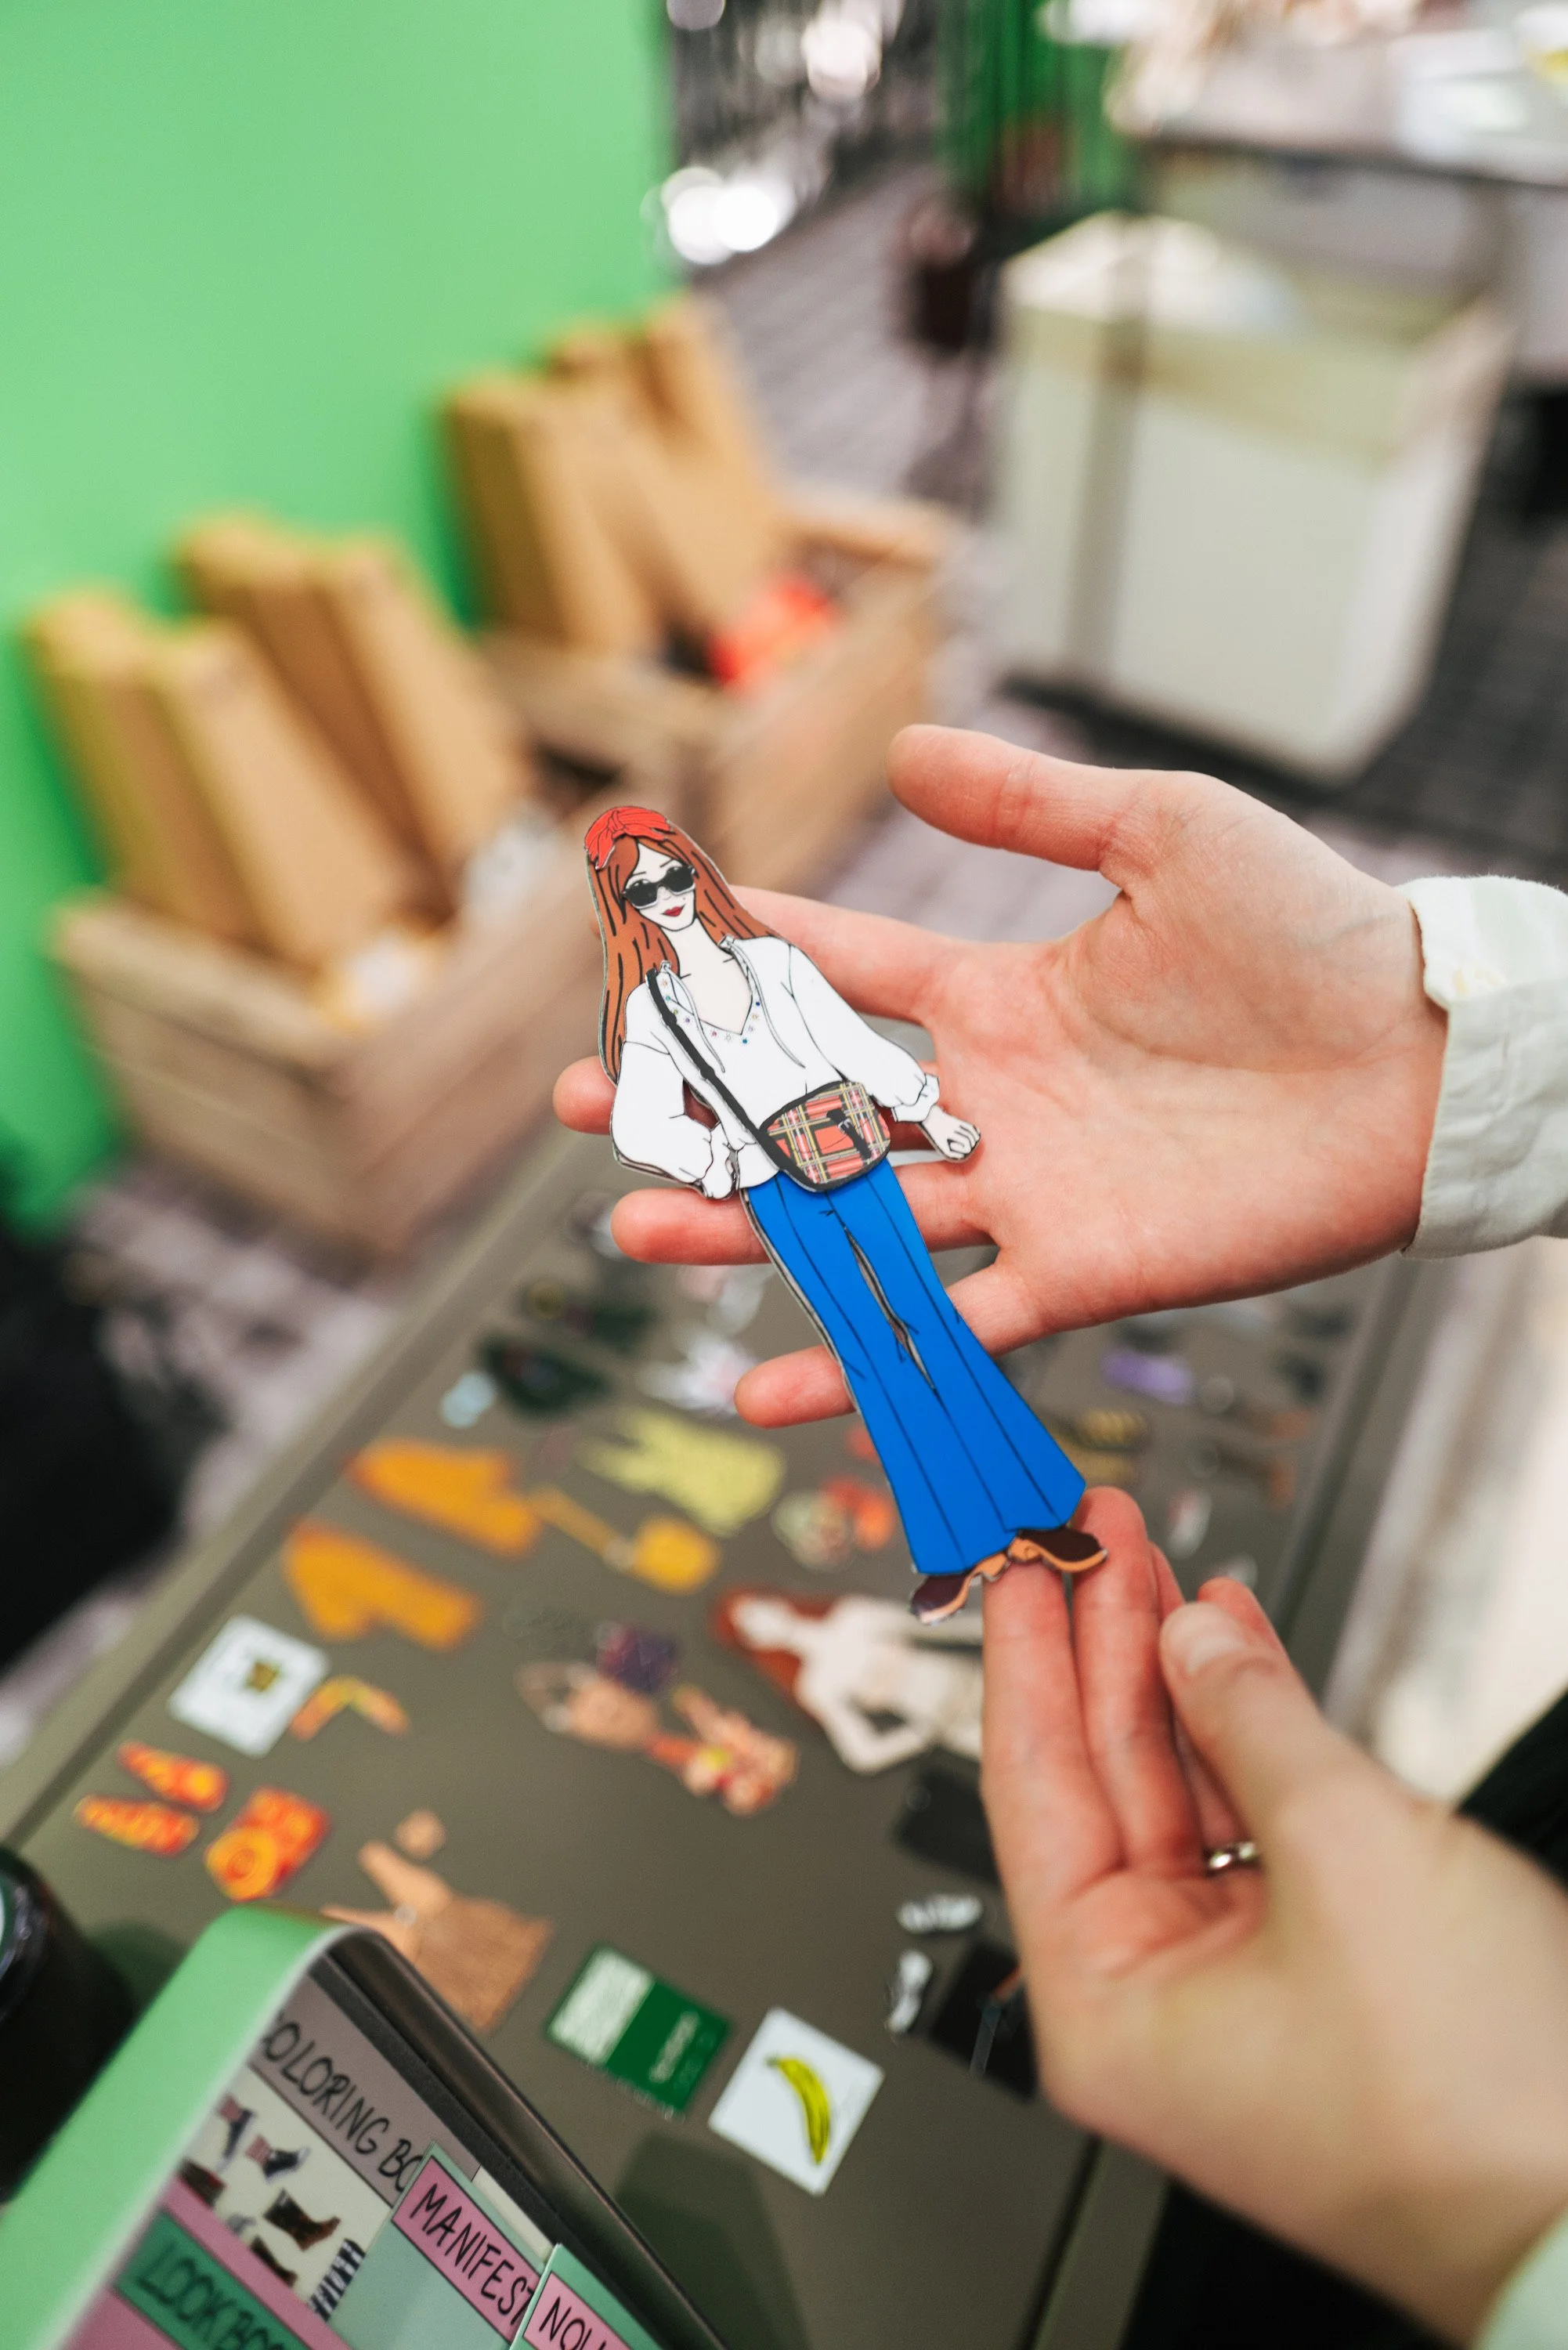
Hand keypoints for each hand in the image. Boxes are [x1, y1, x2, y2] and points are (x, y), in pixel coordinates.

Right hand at [555, 726, 1444, 1425]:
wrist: (1417, 1058)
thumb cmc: (1308, 934)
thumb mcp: (1160, 834)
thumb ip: (1031, 808)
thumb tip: (903, 756)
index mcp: (997, 997)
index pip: (838, 979)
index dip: (740, 966)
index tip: (643, 952)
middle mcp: (990, 1102)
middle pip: (810, 1114)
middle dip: (695, 1112)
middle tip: (582, 1105)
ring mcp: (1026, 1192)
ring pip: (852, 1224)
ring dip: (743, 1235)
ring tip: (634, 1232)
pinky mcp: (1077, 1270)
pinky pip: (948, 1324)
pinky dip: (861, 1362)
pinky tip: (765, 1390)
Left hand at [983, 1491, 1567, 2343]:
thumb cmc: (1474, 2106)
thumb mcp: (1347, 1855)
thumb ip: (1253, 1720)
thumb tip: (1189, 1634)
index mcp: (1104, 2006)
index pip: (1028, 1785)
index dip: (1026, 1654)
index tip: (1018, 1562)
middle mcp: (1148, 1998)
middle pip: (1097, 1775)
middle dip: (1103, 1642)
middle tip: (1093, 1534)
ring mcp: (1228, 1982)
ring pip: (1176, 1787)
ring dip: (1174, 1672)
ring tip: (1157, 1566)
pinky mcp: (1306, 1968)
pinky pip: (1248, 1823)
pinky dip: (1247, 1732)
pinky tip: (1234, 1647)